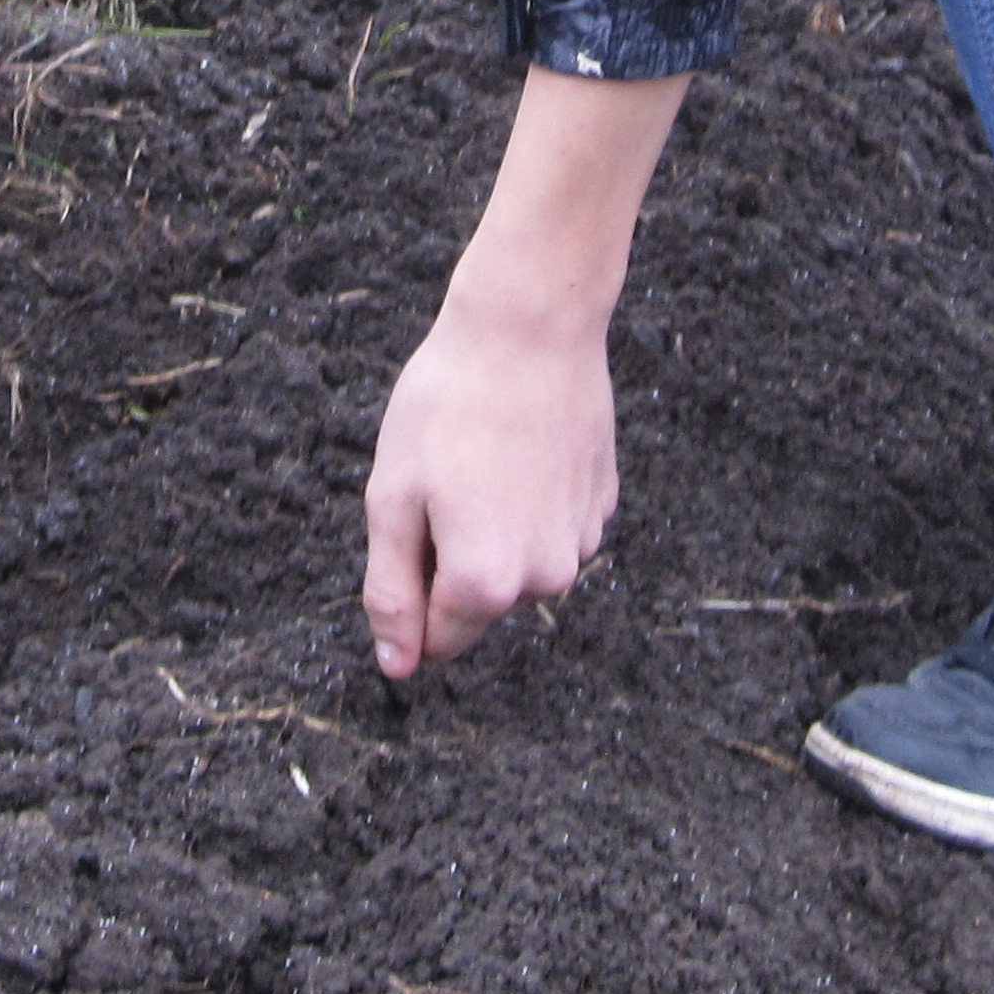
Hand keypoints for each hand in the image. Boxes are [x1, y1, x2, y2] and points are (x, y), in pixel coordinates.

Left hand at [358, 63, 689, 678]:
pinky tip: (518, 446)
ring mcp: (583, 543)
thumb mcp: (393, 498)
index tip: (411, 520)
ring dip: (493, 529)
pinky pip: (551, 527)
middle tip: (442, 479)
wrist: (531, 325)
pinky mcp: (603, 505)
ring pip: (518, 565)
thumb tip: (398, 667)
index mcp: (485, 584)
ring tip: (482, 456)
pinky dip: (530, 501)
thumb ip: (391, 592)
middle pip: (479, 603)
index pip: (435, 639)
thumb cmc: (449, 404)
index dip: (409, 585)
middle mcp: (545, 580)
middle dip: (452, 558)